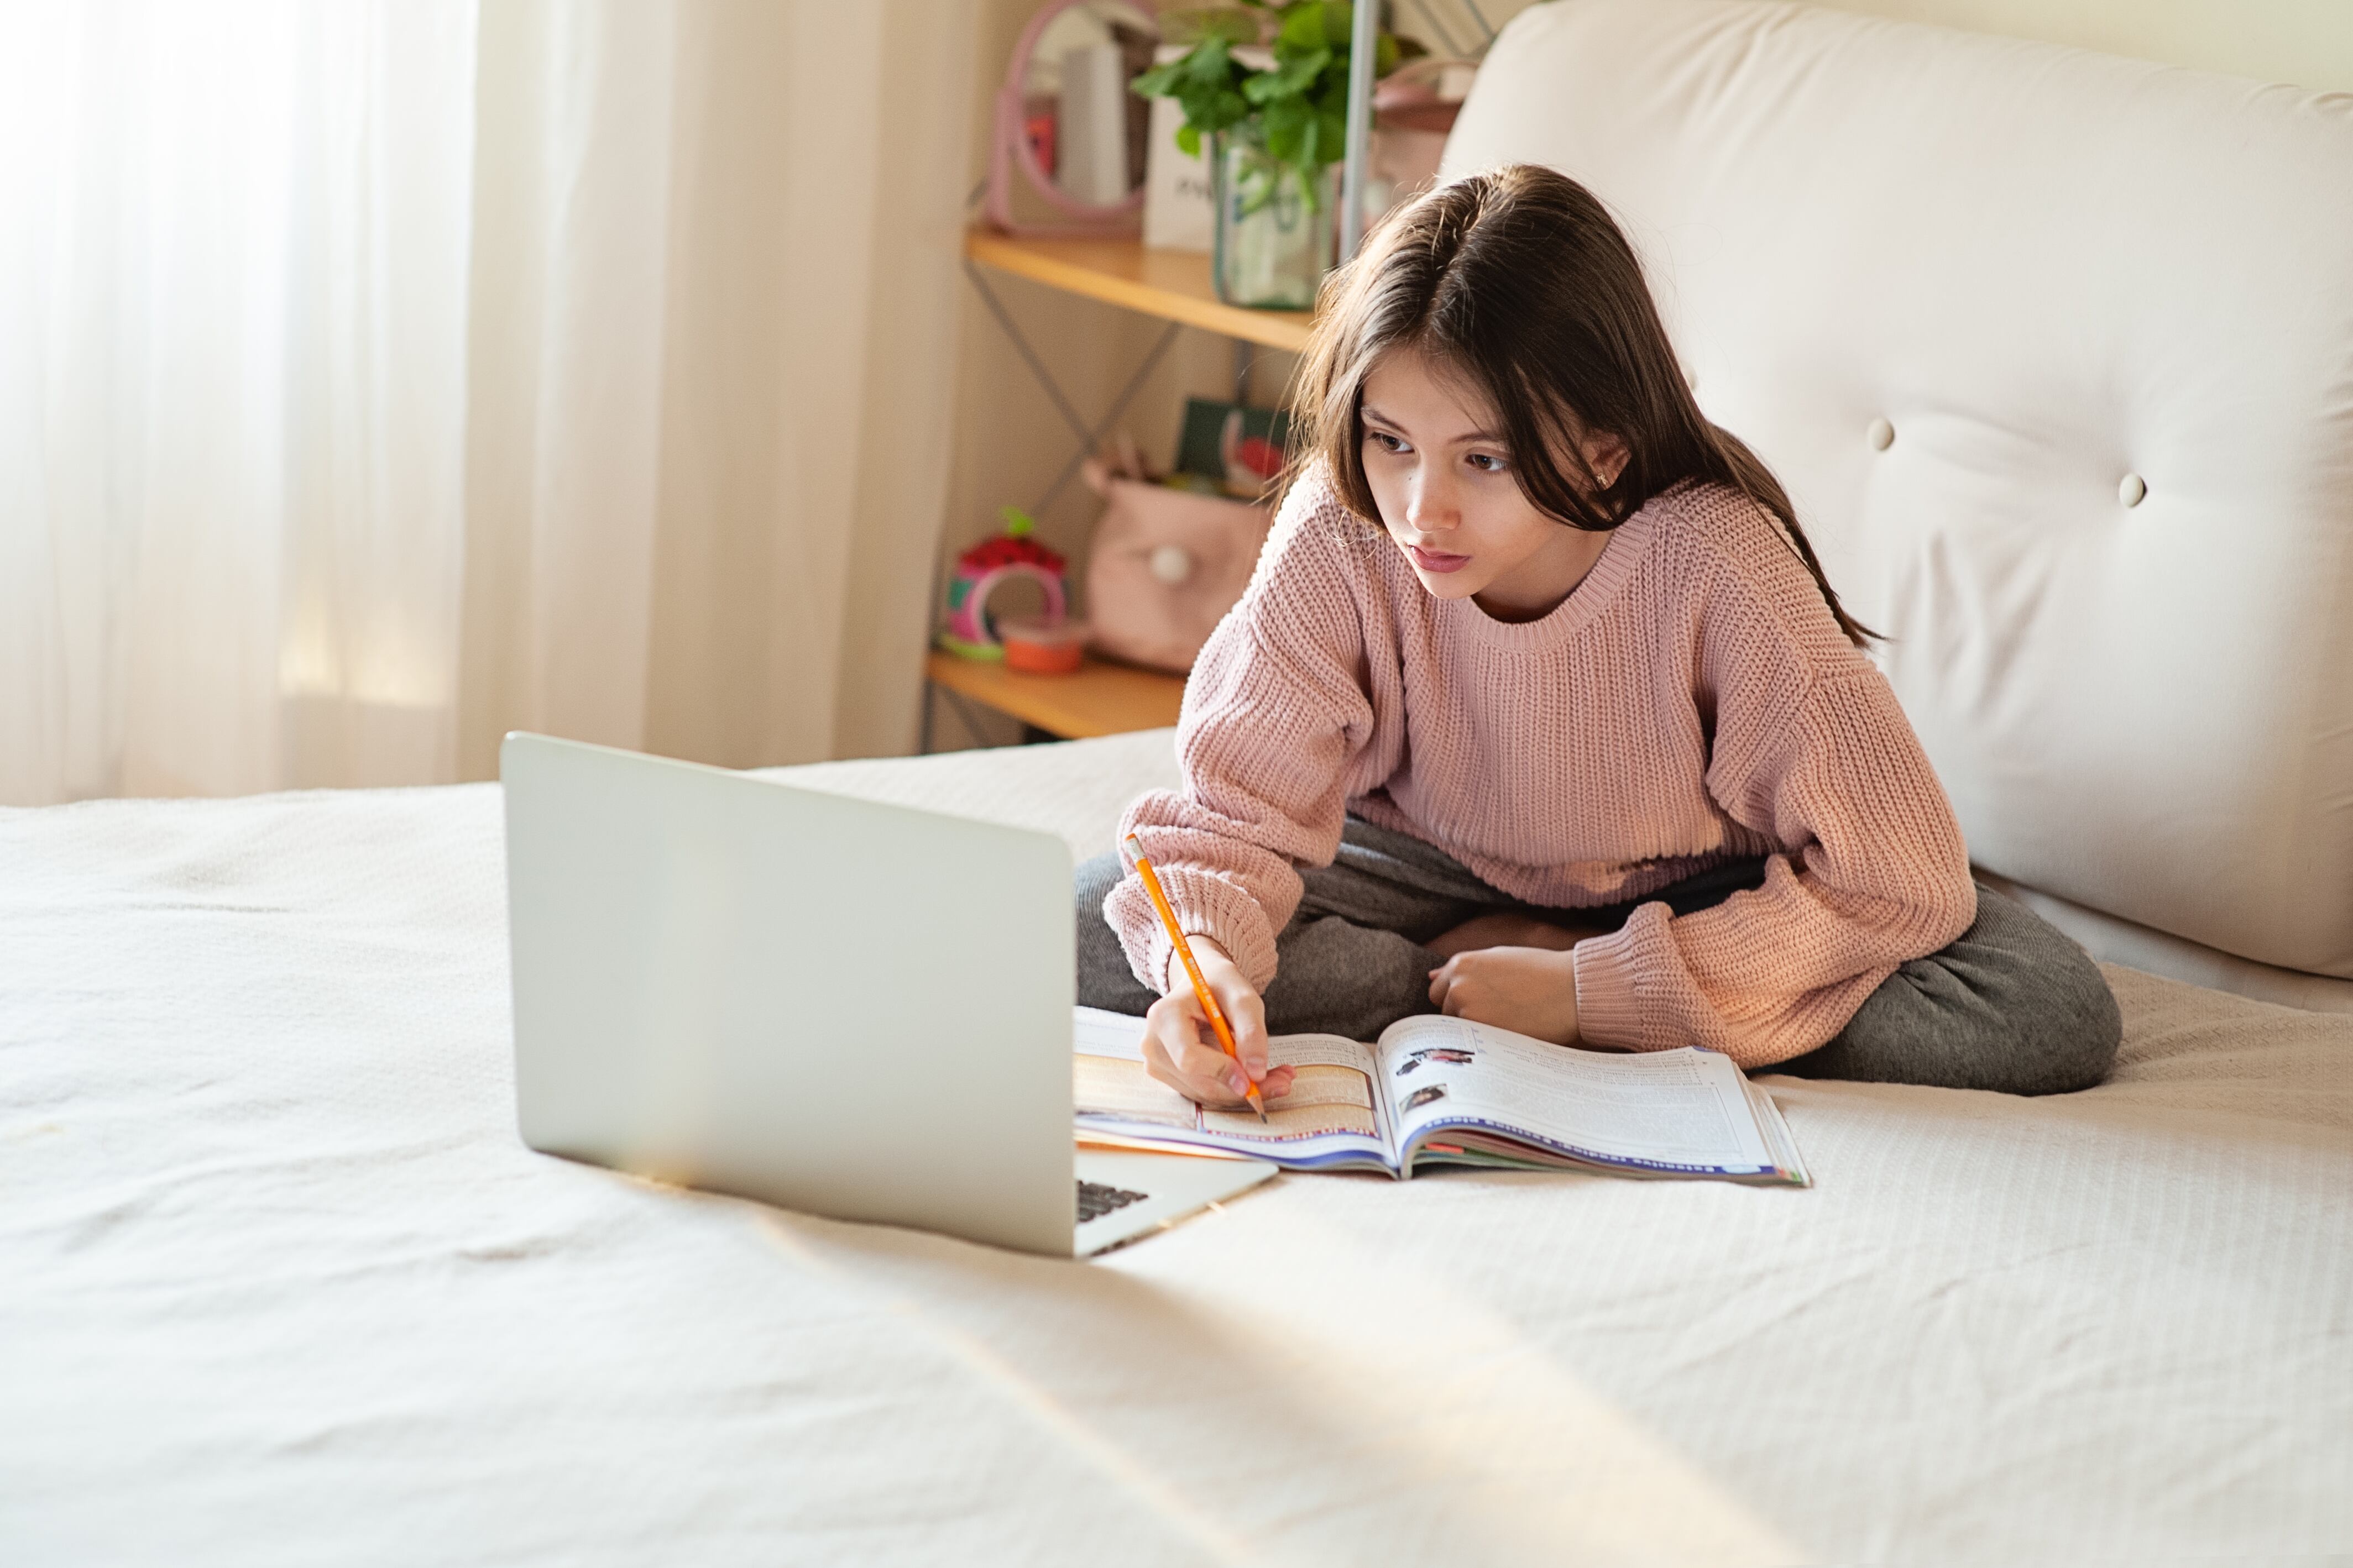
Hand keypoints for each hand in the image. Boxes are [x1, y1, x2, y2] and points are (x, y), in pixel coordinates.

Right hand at [1141, 937, 1295, 1108]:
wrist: (1201, 986)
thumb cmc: (1219, 986)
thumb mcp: (1242, 996)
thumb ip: (1251, 1031)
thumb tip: (1256, 1073)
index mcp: (1164, 1016)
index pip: (1189, 1057)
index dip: (1222, 1071)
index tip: (1255, 1077)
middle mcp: (1153, 1043)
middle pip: (1198, 1081)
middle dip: (1242, 1087)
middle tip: (1283, 1081)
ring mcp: (1158, 1063)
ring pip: (1204, 1093)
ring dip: (1241, 1091)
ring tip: (1275, 1077)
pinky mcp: (1169, 1076)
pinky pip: (1203, 1092)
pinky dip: (1231, 1089)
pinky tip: (1253, 1077)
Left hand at [1427, 945, 1580, 1044]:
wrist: (1572, 989)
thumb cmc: (1541, 970)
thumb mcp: (1498, 958)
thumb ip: (1464, 969)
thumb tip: (1431, 976)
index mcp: (1461, 965)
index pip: (1438, 990)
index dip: (1457, 998)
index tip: (1478, 1002)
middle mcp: (1458, 987)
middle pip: (1444, 1012)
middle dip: (1463, 1014)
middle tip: (1497, 1012)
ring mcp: (1469, 1013)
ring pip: (1459, 1030)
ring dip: (1475, 1029)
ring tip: (1508, 1021)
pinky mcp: (1484, 1035)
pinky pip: (1474, 1044)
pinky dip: (1485, 1042)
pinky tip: (1509, 1033)